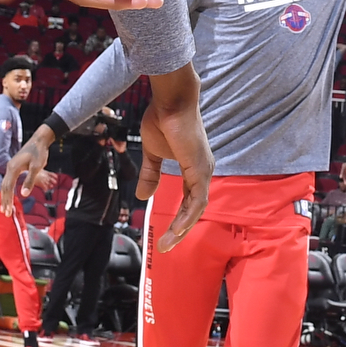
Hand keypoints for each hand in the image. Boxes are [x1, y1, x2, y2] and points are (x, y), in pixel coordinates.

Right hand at [0, 125, 59, 211]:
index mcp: (13, 168)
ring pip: (5, 184)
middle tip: (6, 213)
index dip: (8, 200)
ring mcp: (11, 167)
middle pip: (4, 187)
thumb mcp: (37, 167)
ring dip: (5, 197)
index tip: (8, 211)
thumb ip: (30, 181)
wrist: (40, 140)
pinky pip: (9, 181)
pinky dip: (8, 190)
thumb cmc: (39, 153)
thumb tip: (24, 195)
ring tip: (5, 208)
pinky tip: (9, 196)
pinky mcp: (15, 167)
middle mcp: (10, 168)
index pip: (8, 187)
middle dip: (5, 201)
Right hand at [139, 66, 211, 250]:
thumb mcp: (152, 153)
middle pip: (193, 209)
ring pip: (196, 209)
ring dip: (182, 228)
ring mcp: (203, 171)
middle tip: (165, 246)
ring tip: (167, 243)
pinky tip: (175, 230)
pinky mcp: (200, 170)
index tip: (164, 234)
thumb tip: (142, 196)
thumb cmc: (162, 119)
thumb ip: (150, 174)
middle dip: (179, 229)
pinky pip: (196, 201)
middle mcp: (202, 171)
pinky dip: (187, 217)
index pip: (188, 200)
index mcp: (193, 168)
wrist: (170, 100)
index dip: (177, 218)